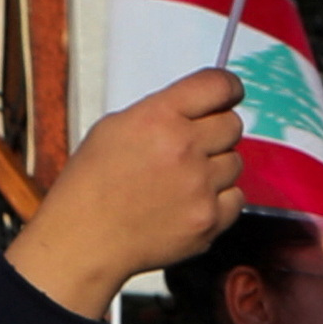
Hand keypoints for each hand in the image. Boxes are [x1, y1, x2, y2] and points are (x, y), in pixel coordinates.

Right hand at [4, 71, 249, 320]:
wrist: (86, 237)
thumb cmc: (93, 179)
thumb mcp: (115, 127)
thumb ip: (161, 114)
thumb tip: (198, 111)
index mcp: (159, 117)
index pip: (218, 86)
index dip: (228, 88)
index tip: (228, 94)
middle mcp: (186, 148)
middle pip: (233, 125)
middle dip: (218, 131)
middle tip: (197, 145)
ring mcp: (201, 187)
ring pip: (236, 163)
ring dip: (217, 167)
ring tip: (186, 178)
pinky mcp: (210, 221)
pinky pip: (236, 198)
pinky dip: (220, 199)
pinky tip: (192, 202)